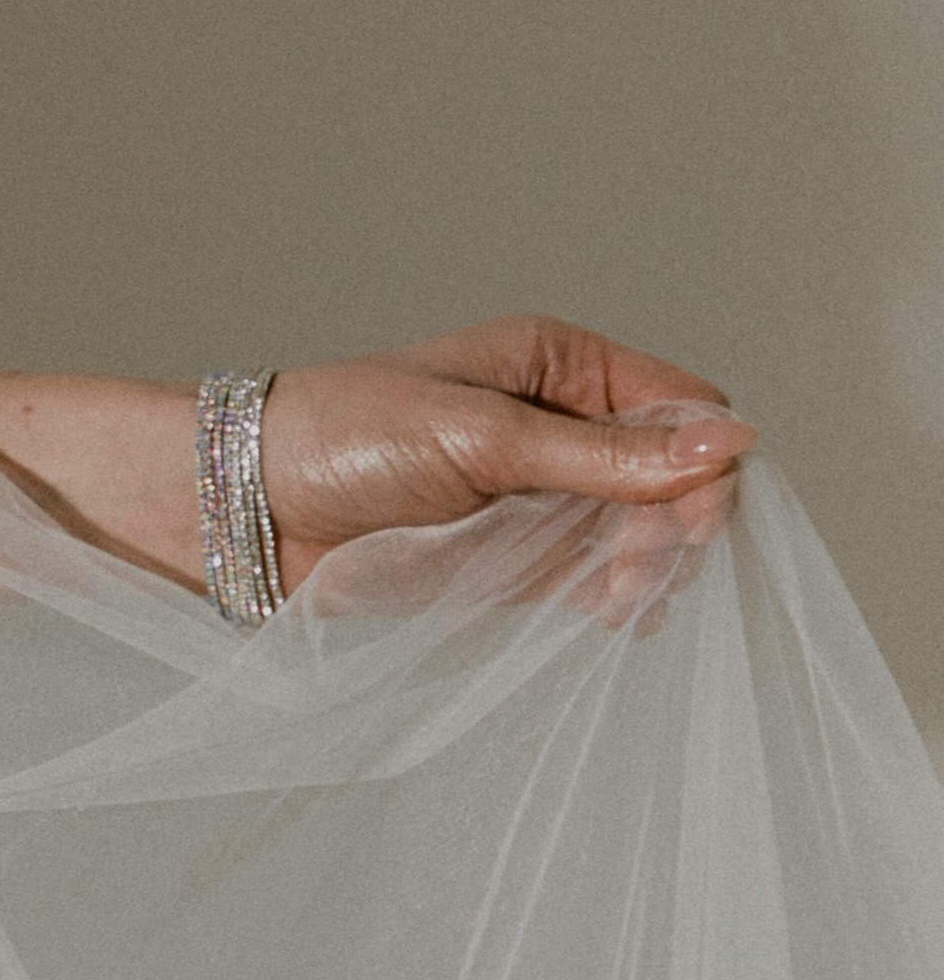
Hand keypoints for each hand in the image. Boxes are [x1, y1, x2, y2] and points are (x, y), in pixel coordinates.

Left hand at [263, 316, 749, 614]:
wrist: (249, 508)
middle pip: (676, 478)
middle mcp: (562, 424)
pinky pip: (601, 579)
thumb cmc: (346, 438)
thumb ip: (600, 454)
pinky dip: (618, 600)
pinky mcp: (520, 556)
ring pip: (647, 534)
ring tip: (611, 596)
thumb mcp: (481, 436)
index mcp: (558, 364)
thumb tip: (730, 443)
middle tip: (633, 570)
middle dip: (672, 527)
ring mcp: (544, 494)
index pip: (683, 407)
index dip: (702, 463)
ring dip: (648, 569)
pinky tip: (607, 615)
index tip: (680, 520)